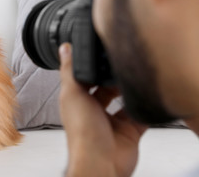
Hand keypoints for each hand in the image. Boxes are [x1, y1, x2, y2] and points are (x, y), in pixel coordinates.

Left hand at [59, 43, 147, 176]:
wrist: (101, 161)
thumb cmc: (82, 132)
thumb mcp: (73, 94)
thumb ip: (69, 71)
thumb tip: (64, 49)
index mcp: (77, 102)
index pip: (84, 80)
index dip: (92, 69)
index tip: (101, 55)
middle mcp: (93, 111)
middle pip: (105, 90)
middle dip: (113, 79)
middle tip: (121, 68)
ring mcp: (111, 122)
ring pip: (123, 102)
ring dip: (129, 92)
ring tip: (134, 80)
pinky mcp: (128, 132)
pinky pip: (139, 116)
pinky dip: (144, 108)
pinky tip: (145, 98)